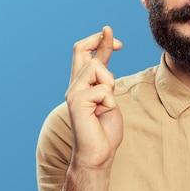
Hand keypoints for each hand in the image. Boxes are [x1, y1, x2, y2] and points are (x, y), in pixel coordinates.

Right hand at [65, 26, 123, 168]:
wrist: (98, 154)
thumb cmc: (105, 130)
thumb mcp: (110, 97)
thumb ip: (107, 79)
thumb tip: (110, 55)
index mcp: (82, 85)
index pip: (85, 54)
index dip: (99, 42)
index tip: (113, 37)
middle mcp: (74, 86)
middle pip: (80, 50)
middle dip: (100, 41)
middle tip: (116, 39)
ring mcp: (73, 92)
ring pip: (96, 67)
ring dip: (110, 83)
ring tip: (105, 104)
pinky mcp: (76, 101)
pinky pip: (103, 88)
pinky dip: (110, 101)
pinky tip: (102, 114)